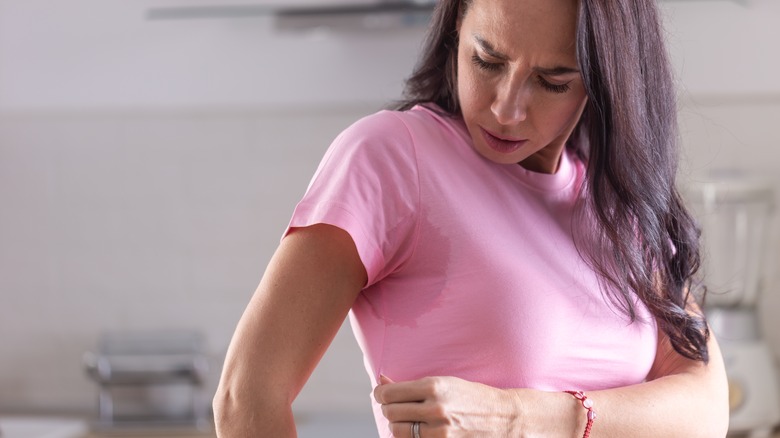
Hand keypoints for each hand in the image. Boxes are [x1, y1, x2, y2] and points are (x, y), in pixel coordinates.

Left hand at [373, 374, 521, 436]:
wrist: (503, 418)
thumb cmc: (471, 396)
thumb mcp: (445, 383)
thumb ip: (412, 385)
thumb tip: (381, 381)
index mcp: (434, 386)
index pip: (389, 394)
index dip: (380, 394)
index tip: (381, 394)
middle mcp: (435, 408)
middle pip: (390, 413)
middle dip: (389, 409)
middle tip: (396, 406)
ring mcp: (439, 431)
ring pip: (397, 431)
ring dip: (399, 426)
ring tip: (410, 419)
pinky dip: (410, 437)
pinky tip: (418, 430)